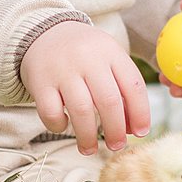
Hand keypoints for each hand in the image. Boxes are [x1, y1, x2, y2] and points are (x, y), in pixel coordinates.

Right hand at [19, 21, 150, 152]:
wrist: (44, 33)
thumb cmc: (85, 53)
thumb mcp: (109, 58)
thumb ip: (123, 88)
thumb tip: (133, 128)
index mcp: (111, 52)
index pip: (134, 86)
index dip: (141, 113)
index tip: (140, 133)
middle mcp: (88, 59)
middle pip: (109, 101)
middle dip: (116, 130)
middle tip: (117, 145)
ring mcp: (63, 70)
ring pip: (81, 110)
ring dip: (88, 136)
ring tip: (91, 149)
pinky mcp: (40, 81)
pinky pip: (51, 111)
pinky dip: (58, 125)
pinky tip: (64, 126)